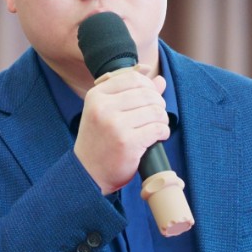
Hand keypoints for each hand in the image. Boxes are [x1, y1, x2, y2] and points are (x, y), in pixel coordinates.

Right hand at [73, 70, 169, 193]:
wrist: (88, 173)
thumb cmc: (100, 141)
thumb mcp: (107, 112)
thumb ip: (132, 93)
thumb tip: (160, 80)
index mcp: (97, 95)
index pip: (133, 78)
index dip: (149, 86)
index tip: (151, 99)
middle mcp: (104, 107)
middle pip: (147, 94)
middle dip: (158, 104)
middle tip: (157, 116)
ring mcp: (115, 125)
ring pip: (155, 111)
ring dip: (162, 119)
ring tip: (158, 127)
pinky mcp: (128, 142)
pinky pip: (157, 129)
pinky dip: (163, 132)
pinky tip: (158, 137)